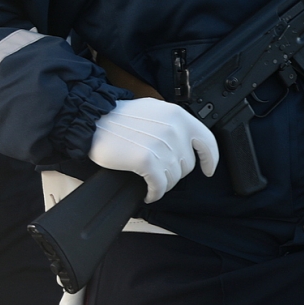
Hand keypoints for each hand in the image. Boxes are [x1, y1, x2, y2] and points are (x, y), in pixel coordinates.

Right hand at [88, 98, 218, 203]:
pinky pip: (159, 185)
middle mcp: (173, 129)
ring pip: (174, 177)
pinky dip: (155, 193)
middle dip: (175, 174)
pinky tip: (148, 193)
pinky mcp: (145, 159)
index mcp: (178, 116)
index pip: (206, 141)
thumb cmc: (120, 117)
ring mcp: (161, 144)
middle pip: (188, 165)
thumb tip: (186, 143)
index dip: (210, 159)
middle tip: (160, 174)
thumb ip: (174, 124)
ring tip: (151, 182)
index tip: (209, 169)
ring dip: (163, 185)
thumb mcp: (155, 111)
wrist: (93, 120)